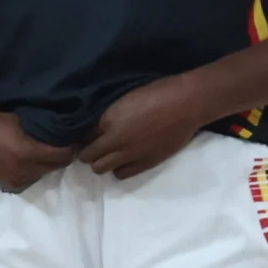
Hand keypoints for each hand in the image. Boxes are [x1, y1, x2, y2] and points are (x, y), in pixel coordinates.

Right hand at [0, 111, 74, 191]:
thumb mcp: (20, 120)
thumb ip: (42, 127)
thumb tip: (62, 129)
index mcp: (28, 152)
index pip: (63, 155)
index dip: (70, 146)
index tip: (71, 138)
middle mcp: (25, 170)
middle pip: (57, 166)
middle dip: (61, 156)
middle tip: (60, 144)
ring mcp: (17, 180)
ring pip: (44, 174)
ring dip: (47, 164)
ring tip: (43, 152)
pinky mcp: (9, 185)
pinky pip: (32, 179)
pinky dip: (34, 171)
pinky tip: (29, 161)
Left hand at [76, 77, 211, 178]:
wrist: (186, 103)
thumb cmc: (157, 92)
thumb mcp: (124, 98)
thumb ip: (109, 113)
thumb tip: (97, 124)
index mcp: (109, 119)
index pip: (82, 135)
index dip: (81, 136)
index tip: (83, 135)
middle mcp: (115, 140)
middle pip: (87, 155)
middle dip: (86, 152)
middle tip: (92, 147)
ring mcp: (130, 154)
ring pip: (100, 168)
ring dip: (100, 162)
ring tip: (107, 155)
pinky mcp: (145, 163)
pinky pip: (121, 174)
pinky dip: (118, 169)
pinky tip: (124, 161)